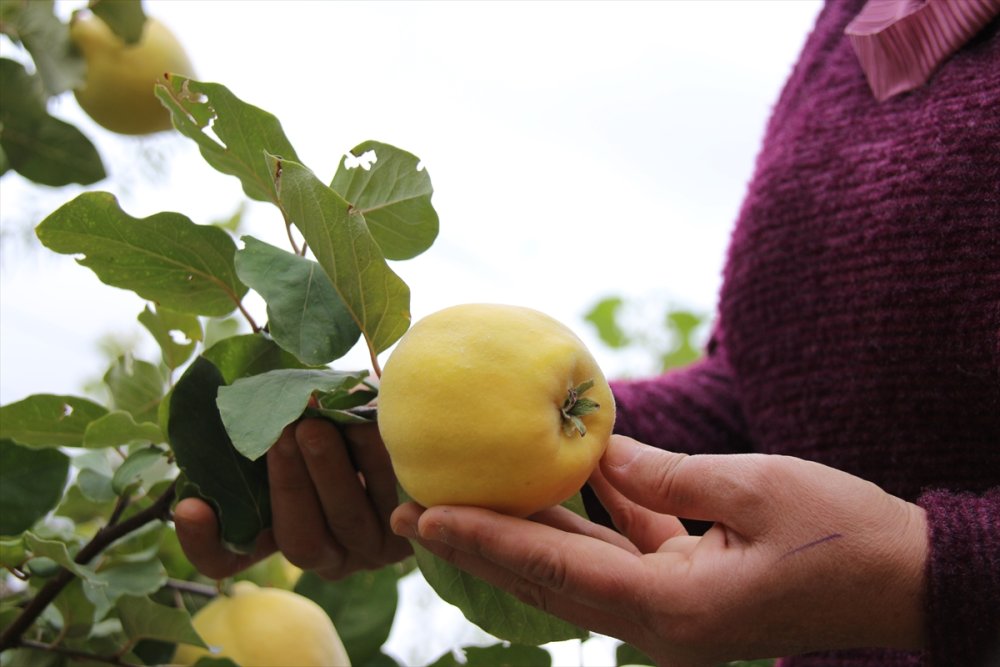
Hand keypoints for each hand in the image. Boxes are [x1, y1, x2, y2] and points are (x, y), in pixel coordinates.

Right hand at [175, 418, 410, 579]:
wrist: (395, 424)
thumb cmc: (329, 419)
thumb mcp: (291, 424)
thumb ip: (263, 426)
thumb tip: (239, 402)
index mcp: (278, 539)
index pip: (227, 561)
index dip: (204, 542)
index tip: (189, 505)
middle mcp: (323, 557)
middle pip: (301, 542)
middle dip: (292, 483)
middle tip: (289, 430)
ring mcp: (367, 551)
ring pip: (348, 522)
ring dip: (335, 470)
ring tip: (327, 422)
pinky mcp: (407, 534)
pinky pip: (395, 505)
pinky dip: (382, 462)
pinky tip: (372, 422)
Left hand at [390, 435, 927, 665]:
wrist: (905, 580)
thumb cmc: (844, 535)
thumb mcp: (754, 488)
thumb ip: (667, 473)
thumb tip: (598, 450)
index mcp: (673, 608)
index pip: (554, 569)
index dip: (483, 541)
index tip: (422, 519)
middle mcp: (658, 620)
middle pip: (545, 575)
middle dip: (477, 543)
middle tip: (408, 511)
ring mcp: (669, 608)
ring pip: (573, 564)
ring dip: (518, 529)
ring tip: (457, 499)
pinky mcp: (684, 587)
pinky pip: (617, 550)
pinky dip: (584, 516)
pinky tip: (553, 478)